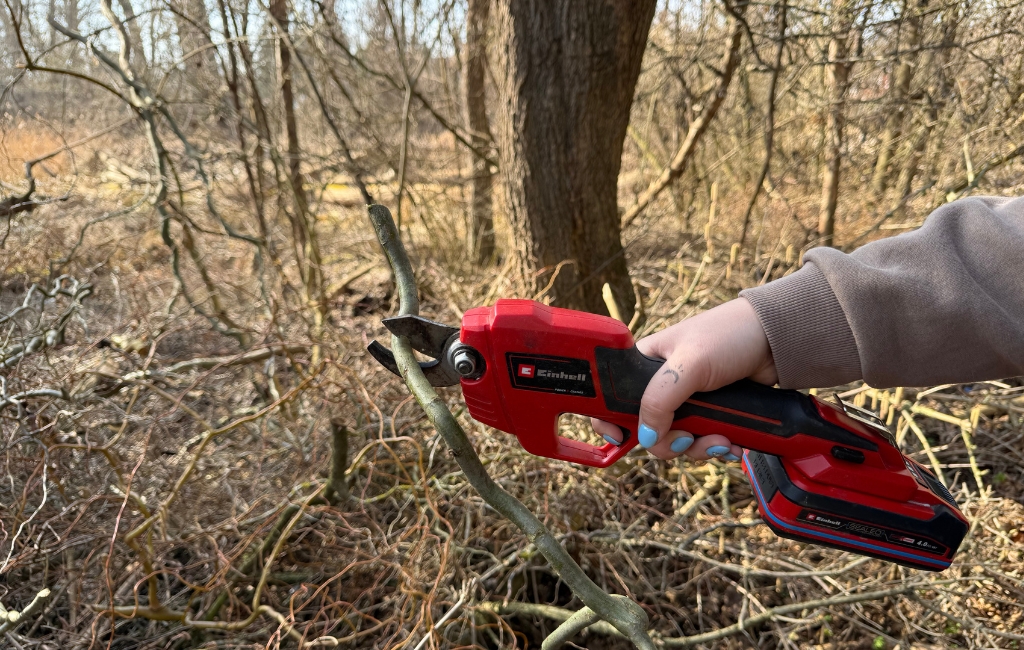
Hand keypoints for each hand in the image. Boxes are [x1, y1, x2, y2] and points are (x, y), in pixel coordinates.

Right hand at [592, 298, 777, 460]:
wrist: (778, 341)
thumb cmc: (730, 335)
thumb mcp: (690, 363)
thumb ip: (661, 399)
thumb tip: (646, 438)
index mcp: (645, 364)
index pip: (612, 396)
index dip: (610, 420)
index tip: (622, 439)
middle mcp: (663, 386)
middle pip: (649, 430)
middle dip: (670, 442)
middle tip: (688, 439)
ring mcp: (688, 402)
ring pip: (678, 441)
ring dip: (699, 448)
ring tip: (721, 440)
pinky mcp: (712, 414)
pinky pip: (703, 442)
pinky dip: (716, 448)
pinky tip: (731, 443)